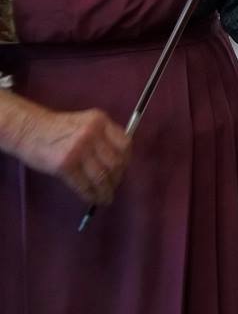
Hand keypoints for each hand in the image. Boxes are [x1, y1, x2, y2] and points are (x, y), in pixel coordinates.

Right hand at [16, 107, 130, 204]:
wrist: (28, 130)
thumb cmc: (57, 129)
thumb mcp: (85, 124)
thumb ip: (103, 137)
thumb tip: (119, 163)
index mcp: (100, 120)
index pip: (125, 144)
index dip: (126, 160)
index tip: (123, 169)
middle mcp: (93, 133)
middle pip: (115, 162)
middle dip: (117, 178)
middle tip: (113, 186)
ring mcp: (79, 149)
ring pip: (101, 176)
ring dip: (105, 191)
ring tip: (105, 198)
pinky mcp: (65, 164)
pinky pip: (84, 185)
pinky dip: (90, 195)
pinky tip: (93, 199)